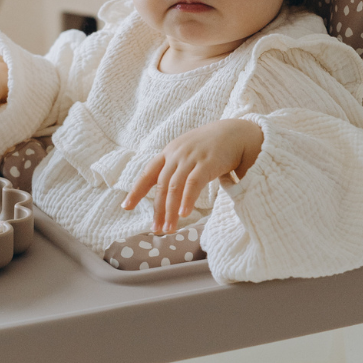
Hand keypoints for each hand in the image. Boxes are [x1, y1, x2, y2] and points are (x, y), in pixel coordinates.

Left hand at [122, 119, 263, 233]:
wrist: (237, 133)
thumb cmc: (214, 147)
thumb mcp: (189, 153)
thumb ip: (178, 169)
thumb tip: (170, 193)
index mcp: (169, 152)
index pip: (148, 173)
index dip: (136, 191)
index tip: (126, 206)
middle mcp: (176, 154)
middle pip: (161, 186)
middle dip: (157, 210)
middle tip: (156, 229)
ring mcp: (190, 158)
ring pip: (174, 188)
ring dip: (170, 211)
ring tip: (169, 229)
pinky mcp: (206, 163)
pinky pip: (193, 184)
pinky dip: (187, 200)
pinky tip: (184, 214)